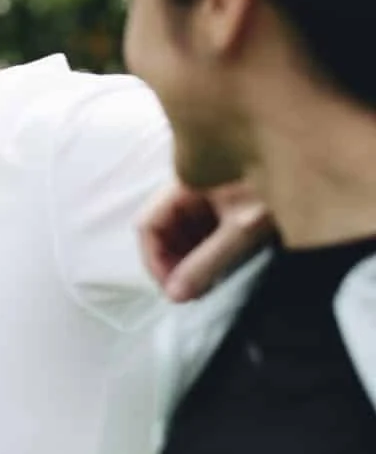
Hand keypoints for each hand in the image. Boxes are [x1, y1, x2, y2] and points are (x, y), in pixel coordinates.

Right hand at [139, 180, 272, 302]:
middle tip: (190, 292)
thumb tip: (174, 296)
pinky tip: (219, 267)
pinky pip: (198, 230)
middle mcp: (187, 188)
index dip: (153, 261)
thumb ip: (205, 263)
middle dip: (171, 263)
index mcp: (184, 184)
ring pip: (178, 232)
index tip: (172, 291)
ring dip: (187, 260)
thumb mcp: (240, 231)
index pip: (147, 225)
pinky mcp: (219, 204)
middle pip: (161, 230)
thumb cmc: (277, 192)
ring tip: (207, 282)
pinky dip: (202, 252)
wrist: (319, 169)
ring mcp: (202, 195)